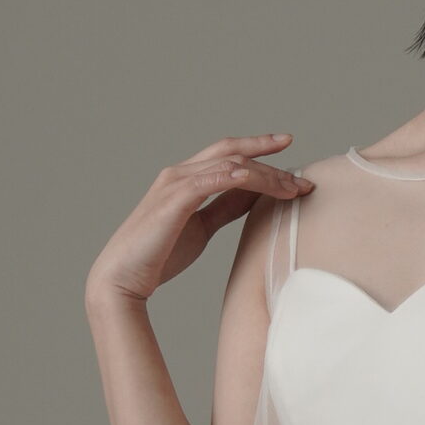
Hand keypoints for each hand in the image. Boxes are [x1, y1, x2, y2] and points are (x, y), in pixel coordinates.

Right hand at [85, 133, 311, 310]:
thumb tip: (253, 197)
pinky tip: (260, 183)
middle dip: (268, 154)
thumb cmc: (160, 255)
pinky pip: (213, 179)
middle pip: (231, 151)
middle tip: (301, 172)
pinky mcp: (174, 198)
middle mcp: (179, 174)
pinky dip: (239, 177)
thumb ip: (225, 208)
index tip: (286, 145)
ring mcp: (175, 183)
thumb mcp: (203, 227)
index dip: (257, 148)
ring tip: (292, 189)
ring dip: (265, 174)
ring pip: (229, 164)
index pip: (227, 154)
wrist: (123, 278)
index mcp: (185, 179)